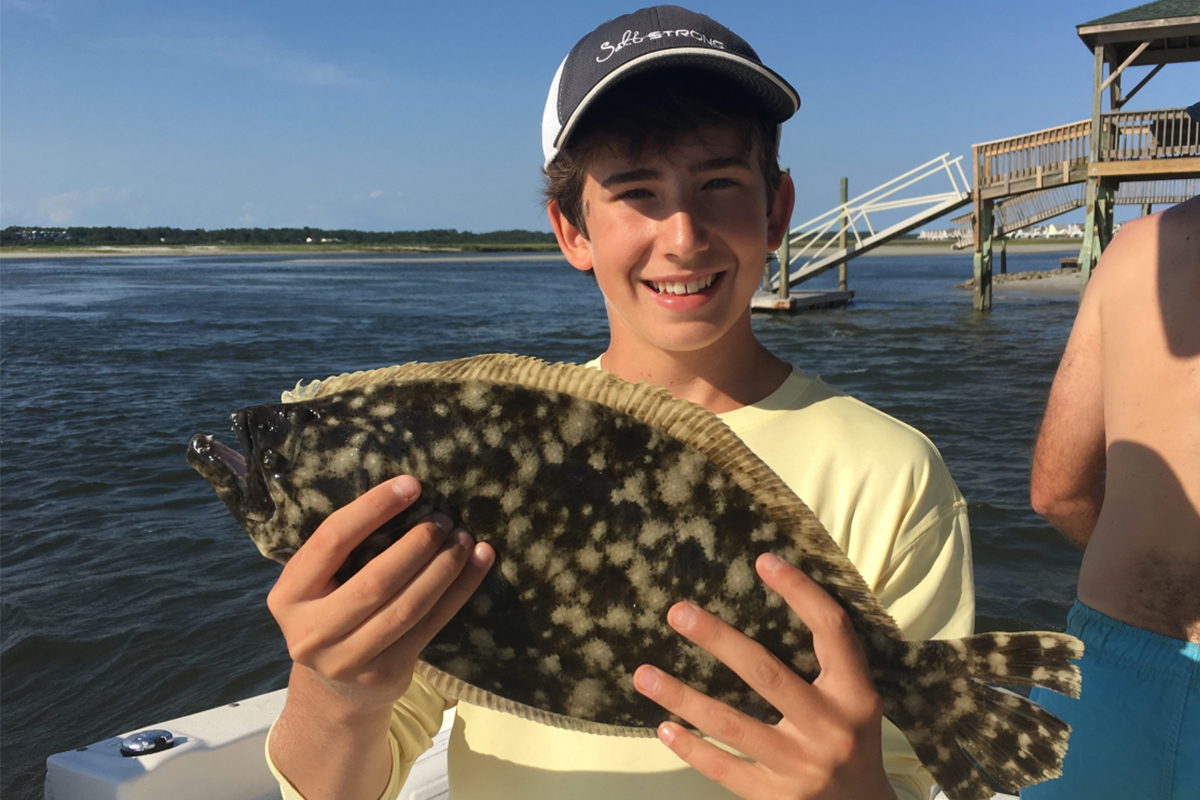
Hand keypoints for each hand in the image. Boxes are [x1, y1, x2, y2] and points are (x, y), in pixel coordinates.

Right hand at [267, 474, 493, 711]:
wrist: (334, 691)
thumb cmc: (332, 615)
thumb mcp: (318, 587)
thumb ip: (344, 552)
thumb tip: (405, 495)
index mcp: (288, 596)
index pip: (332, 540)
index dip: (373, 508)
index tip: (411, 485)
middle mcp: (311, 632)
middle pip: (375, 580)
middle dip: (417, 544)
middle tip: (444, 519)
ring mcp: (348, 659)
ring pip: (407, 605)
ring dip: (444, 567)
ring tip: (464, 539)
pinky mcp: (386, 673)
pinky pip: (431, 625)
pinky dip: (460, 591)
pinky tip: (479, 563)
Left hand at [633, 553, 896, 799]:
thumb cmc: (851, 742)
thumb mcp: (855, 701)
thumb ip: (827, 663)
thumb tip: (772, 597)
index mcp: (857, 696)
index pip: (831, 630)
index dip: (800, 592)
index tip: (763, 560)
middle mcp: (832, 730)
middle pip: (766, 673)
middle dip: (718, 639)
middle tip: (677, 611)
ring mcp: (802, 768)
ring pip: (732, 725)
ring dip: (682, 697)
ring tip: (643, 674)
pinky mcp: (777, 799)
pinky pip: (724, 769)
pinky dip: (691, 747)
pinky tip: (665, 726)